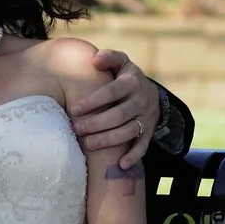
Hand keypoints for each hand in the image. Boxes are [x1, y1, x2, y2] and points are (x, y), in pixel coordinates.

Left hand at [69, 48, 160, 169]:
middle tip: (76, 129)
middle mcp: (142, 100)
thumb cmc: (125, 77)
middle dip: (97, 123)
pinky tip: (121, 165)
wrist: (151, 92)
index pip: (112, 92)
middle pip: (120, 115)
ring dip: (109, 140)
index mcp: (132, 82)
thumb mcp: (121, 63)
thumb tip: (94, 59)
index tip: (74, 109)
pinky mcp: (149, 132)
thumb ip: (109, 58)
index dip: (93, 101)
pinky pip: (144, 146)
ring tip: (88, 145)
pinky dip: (134, 156)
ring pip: (129, 131)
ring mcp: (147, 117)